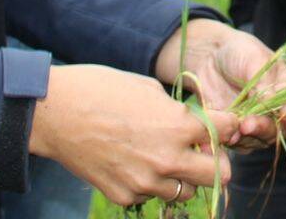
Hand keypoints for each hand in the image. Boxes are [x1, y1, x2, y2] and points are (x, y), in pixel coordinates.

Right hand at [30, 63, 235, 207]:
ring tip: (164, 157)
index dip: (229, 126)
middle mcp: (168, 159)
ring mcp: (146, 183)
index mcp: (179, 126)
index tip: (225, 125)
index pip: (228, 133)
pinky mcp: (124, 197)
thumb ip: (177, 112)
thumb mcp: (149, 89)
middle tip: (201, 150)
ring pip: (186, 192)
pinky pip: (151, 196)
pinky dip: (150, 184)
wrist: (56, 113)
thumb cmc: (102, 89)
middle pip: (219, 175)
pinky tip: (134, 163)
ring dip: (183, 176)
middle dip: (215, 161)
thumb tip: (194, 126)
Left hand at [154, 18, 285, 149]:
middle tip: (251, 122)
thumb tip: (277, 106)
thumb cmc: (239, 52)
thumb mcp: (256, 60)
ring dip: (252, 135)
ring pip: (264, 140)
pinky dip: (237, 141)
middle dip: (269, 128)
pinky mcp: (239, 131)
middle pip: (284, 130)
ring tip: (239, 125)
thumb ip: (268, 84)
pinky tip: (228, 131)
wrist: (209, 56)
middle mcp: (278, 110)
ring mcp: (259, 122)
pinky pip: (243, 144)